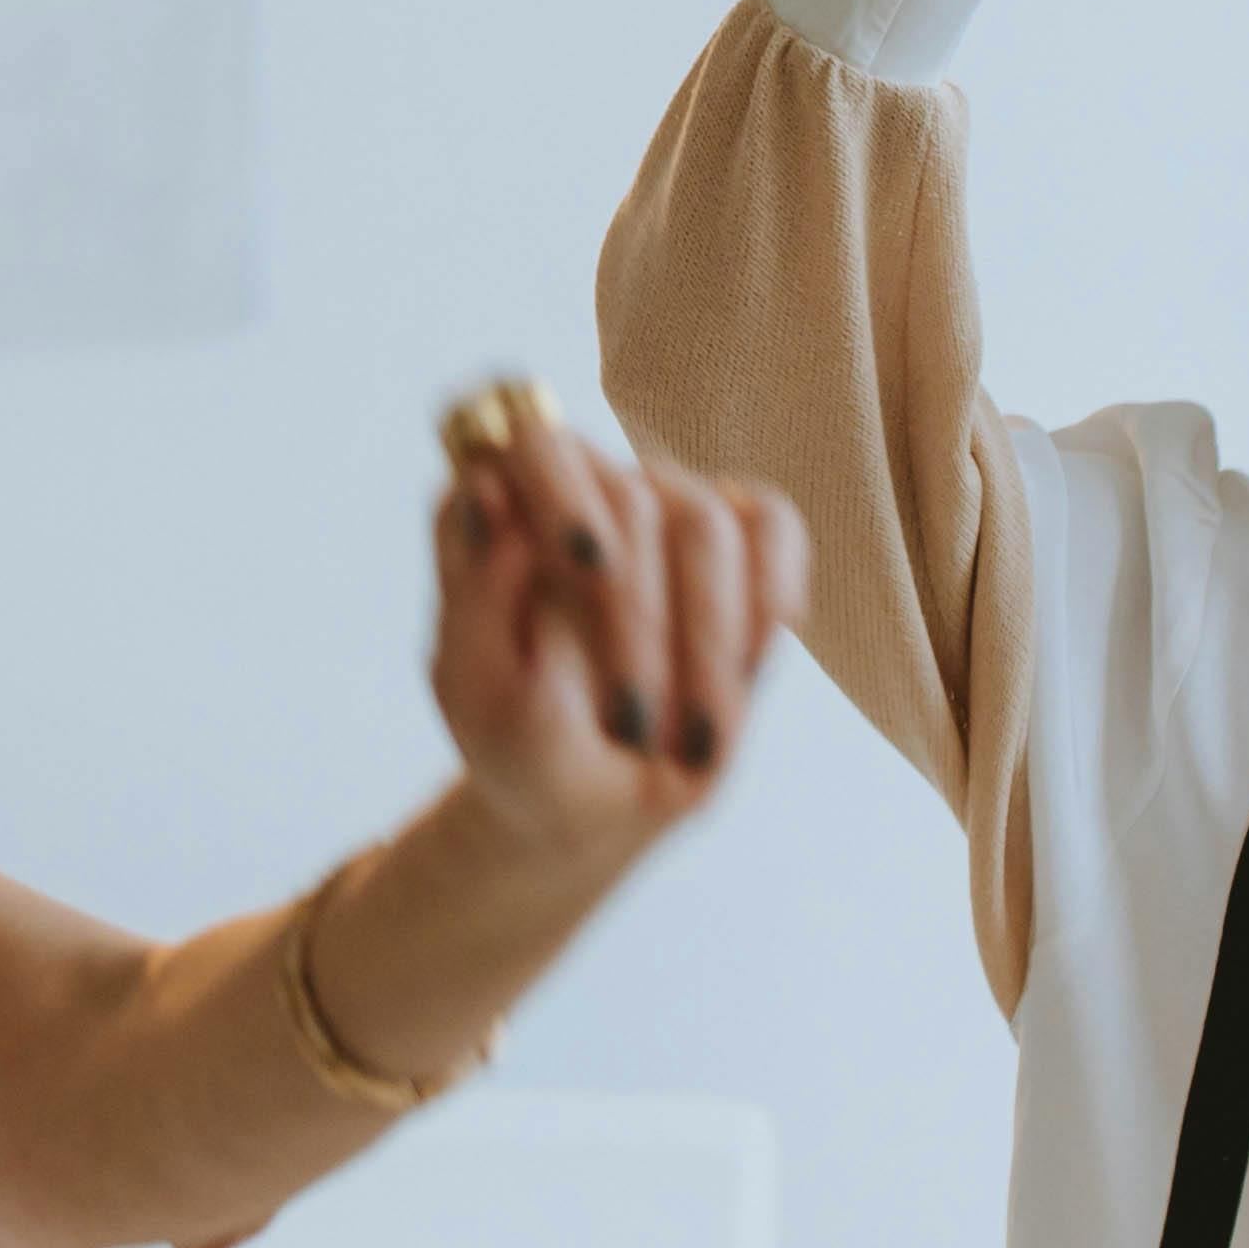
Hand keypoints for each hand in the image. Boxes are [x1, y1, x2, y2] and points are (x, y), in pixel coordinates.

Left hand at [425, 414, 805, 863]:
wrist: (587, 802)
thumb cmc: (519, 745)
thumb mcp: (479, 702)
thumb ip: (475, 605)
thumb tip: (495, 501)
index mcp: (497, 510)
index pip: (532, 445)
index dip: (563, 492)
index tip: (588, 566)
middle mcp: (585, 487)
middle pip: (632, 499)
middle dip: (639, 623)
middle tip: (632, 727)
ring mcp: (666, 503)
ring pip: (707, 526)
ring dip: (707, 643)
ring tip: (693, 742)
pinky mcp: (740, 535)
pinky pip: (774, 529)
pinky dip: (771, 596)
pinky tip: (752, 668)